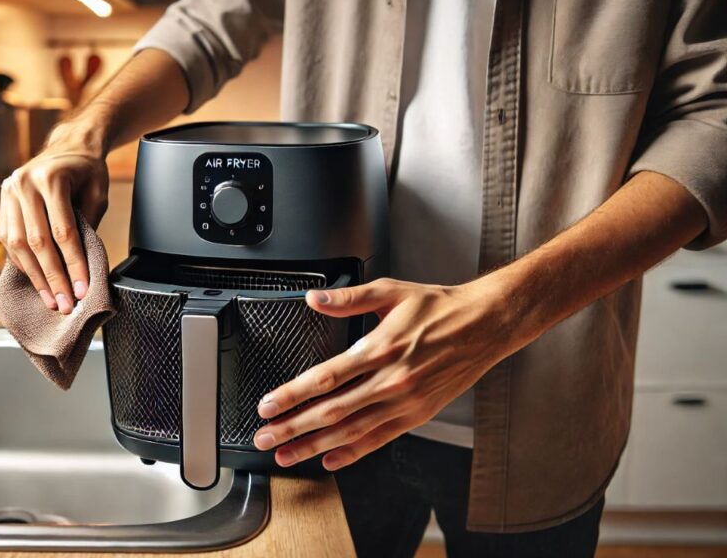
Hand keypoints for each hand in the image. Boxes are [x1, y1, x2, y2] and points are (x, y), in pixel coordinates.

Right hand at [0, 118, 109, 313]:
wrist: (68, 146)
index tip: (82, 289)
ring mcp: (8, 192)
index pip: (63, 232)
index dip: (73, 264)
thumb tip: (81, 270)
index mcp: (51, 178)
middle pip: (37, 242)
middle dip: (52, 278)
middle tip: (65, 304)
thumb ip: (88, 226)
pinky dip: (23, 263)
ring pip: (17, 245)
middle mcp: (23, 183)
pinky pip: (8, 240)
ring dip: (35, 276)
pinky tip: (37, 280)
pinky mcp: (2, 201)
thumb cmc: (87, 171)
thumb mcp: (98, 194)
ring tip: (51, 300)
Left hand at [252, 277, 523, 470]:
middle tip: (265, 438)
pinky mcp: (417, 415)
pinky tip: (330, 460)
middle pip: (332, 411)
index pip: (325, 378)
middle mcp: (391, 381)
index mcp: (380, 348)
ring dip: (315, 446)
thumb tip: (314, 298)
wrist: (485, 325)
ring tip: (287, 455)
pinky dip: (353, 453)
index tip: (267, 405)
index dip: (292, 394)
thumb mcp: (391, 291)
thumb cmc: (438, 307)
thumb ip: (348, 298)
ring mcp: (405, 402)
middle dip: (293, 428)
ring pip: (351, 431)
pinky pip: (380, 439)